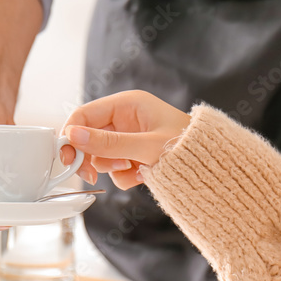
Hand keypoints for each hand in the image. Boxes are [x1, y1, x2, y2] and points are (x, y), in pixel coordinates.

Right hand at [61, 90, 190, 189]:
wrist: (213, 167)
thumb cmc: (190, 148)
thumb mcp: (147, 146)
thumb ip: (109, 142)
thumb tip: (73, 136)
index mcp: (128, 103)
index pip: (84, 115)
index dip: (71, 135)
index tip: (66, 158)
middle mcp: (126, 118)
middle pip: (88, 137)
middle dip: (92, 157)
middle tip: (91, 174)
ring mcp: (129, 138)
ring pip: (101, 156)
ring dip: (113, 168)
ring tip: (135, 168)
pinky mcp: (134, 156)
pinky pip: (115, 169)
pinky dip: (125, 176)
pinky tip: (143, 174)